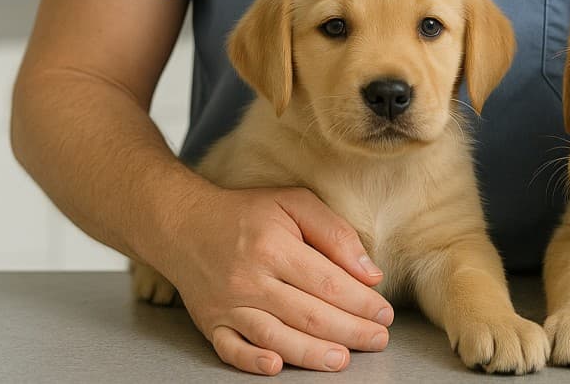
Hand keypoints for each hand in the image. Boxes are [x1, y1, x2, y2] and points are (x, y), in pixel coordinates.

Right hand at [156, 187, 393, 374]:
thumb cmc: (248, 212)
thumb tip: (369, 273)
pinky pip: (231, 349)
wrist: (184, 224)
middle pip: (308, 314)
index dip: (361, 302)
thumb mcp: (295, 202)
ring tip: (343, 361)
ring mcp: (227, 304)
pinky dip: (252, 362)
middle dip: (350, 331)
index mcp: (274, 246)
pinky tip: (277, 367)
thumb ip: (335, 233)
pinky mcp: (210, 323)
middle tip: (378, 340)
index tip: (385, 313)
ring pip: (275, 336)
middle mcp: (250, 278)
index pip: (328, 283)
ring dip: (312, 354)